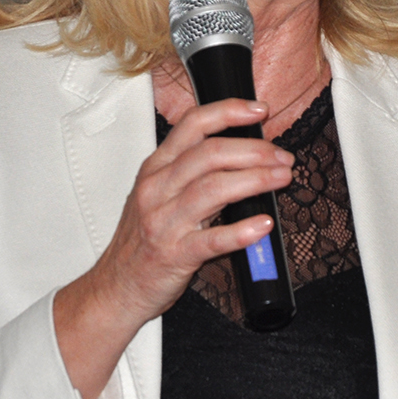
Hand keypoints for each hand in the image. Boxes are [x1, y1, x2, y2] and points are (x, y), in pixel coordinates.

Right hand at [52, 98, 294, 398]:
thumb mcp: (156, 195)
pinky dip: (241, 230)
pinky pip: (212, 239)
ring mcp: (164, 222)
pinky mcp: (174, 255)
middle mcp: (157, 189)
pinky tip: (264, 225)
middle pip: (209, 154)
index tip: (260, 110)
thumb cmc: (142, 240)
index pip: (192, 124)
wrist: (115, 287)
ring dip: (255, 179)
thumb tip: (244, 155)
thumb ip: (191, 173)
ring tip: (282, 178)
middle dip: (254, 150)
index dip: (229, 111)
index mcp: (155, 168)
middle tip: (282, 156)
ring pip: (214, 188)